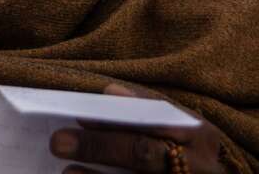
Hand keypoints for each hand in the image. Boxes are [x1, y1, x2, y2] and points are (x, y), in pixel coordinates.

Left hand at [50, 83, 225, 173]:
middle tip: (59, 142)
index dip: (116, 120)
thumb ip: (149, 109)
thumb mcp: (186, 126)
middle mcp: (198, 166)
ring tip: (67, 172)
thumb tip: (109, 92)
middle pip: (143, 155)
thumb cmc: (196, 152)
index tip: (81, 115)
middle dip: (99, 147)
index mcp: (199, 135)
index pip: (152, 123)